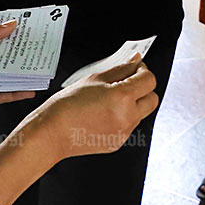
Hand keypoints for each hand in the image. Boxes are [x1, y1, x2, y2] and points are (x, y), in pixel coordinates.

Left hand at [0, 21, 37, 108]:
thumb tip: (12, 24)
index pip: (0, 44)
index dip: (15, 41)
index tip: (32, 37)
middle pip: (5, 63)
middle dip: (22, 60)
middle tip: (41, 55)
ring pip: (5, 80)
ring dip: (21, 78)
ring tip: (40, 74)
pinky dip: (14, 94)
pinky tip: (28, 91)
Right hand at [16, 57, 159, 157]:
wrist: (52, 133)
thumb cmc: (67, 105)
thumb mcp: (94, 79)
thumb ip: (120, 70)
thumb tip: (135, 62)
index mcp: (122, 97)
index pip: (149, 80)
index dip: (142, 71)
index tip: (135, 69)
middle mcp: (127, 116)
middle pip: (152, 98)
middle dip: (143, 88)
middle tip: (127, 82)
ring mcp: (124, 132)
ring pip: (142, 112)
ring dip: (134, 103)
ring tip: (110, 100)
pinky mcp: (118, 142)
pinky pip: (129, 125)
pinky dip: (123, 117)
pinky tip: (104, 113)